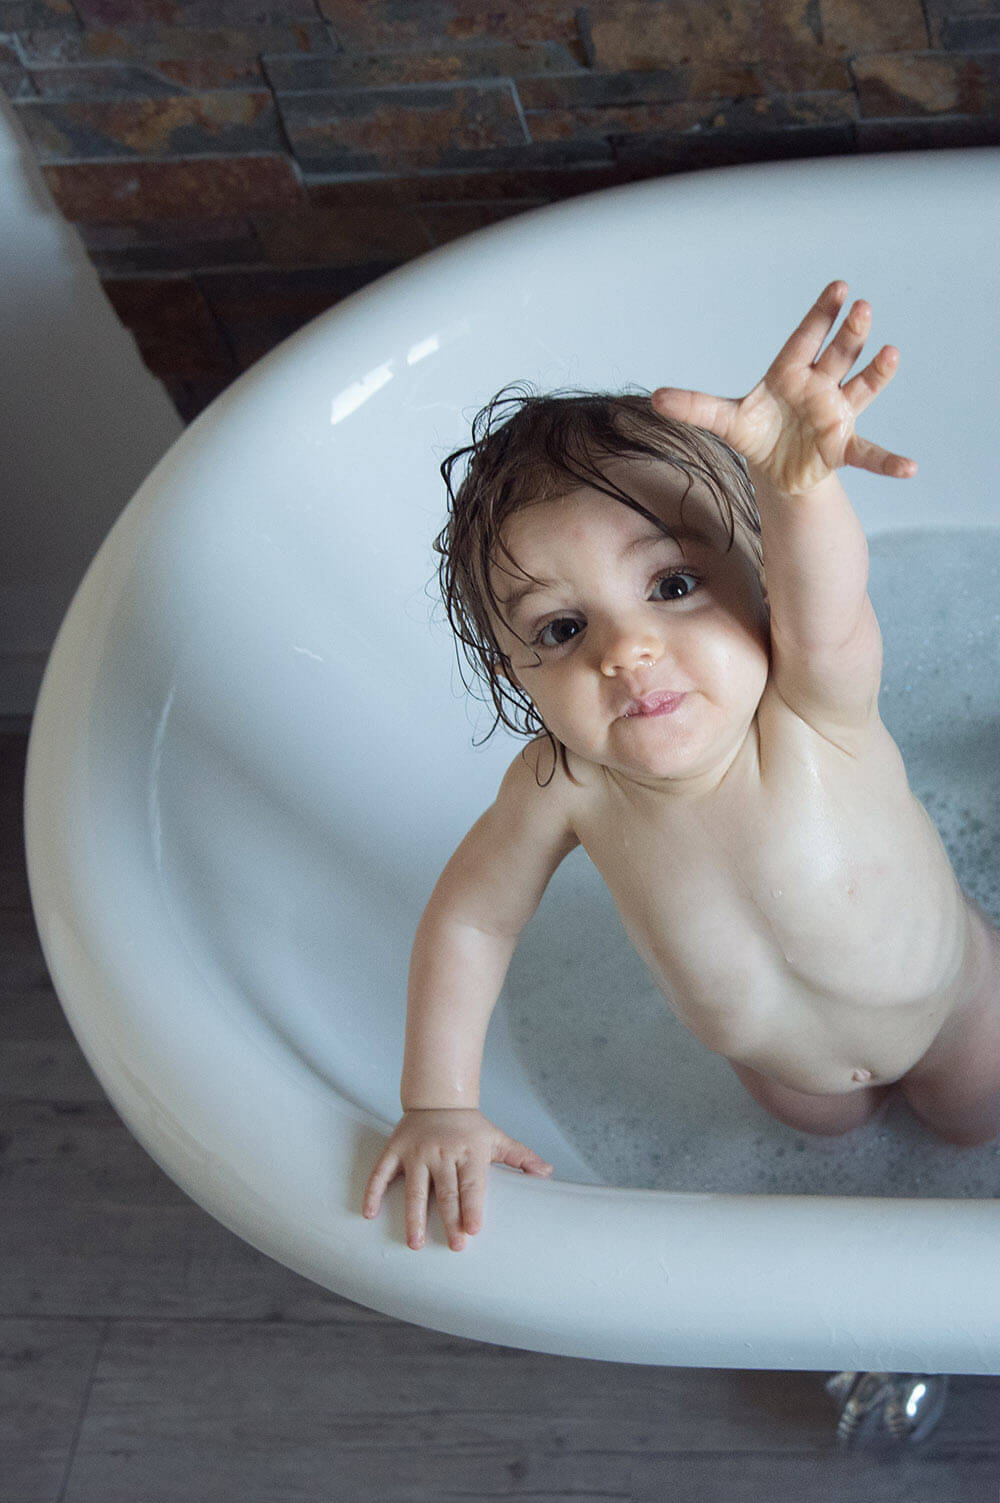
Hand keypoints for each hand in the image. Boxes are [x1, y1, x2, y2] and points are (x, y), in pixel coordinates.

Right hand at [362, 1107, 553, 1250]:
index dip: (472, 1206)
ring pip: (415, 1188)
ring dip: (413, 1217)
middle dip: (449, 1220)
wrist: (439, 1098)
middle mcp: (441, 1152)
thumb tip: (547, 1172)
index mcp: (468, 1151)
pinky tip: (369, 1214)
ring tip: (414, 1243)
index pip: (472, 1184)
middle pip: (446, 1191)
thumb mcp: (497, 1138)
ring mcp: (416, 1152)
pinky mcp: (394, 1150)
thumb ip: (520, 1157)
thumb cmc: (471, 1127)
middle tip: (453, 1246)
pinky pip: (381, 1173)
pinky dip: (373, 1192)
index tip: (473, 1230)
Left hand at [650, 280, 917, 495]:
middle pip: (838, 354)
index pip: (806, 338)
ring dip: (877, 373)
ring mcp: (835, 413)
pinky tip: (909, 469)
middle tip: (861, 306)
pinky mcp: (842, 446)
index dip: (821, 315)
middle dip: (849, 332)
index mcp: (790, 372)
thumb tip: (653, 397)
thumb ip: (694, 406)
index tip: (838, 287)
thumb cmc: (756, 432)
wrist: (777, 468)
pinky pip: (870, 454)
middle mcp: (819, 386)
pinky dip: (889, 462)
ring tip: (891, 354)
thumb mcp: (725, 420)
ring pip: (860, 388)